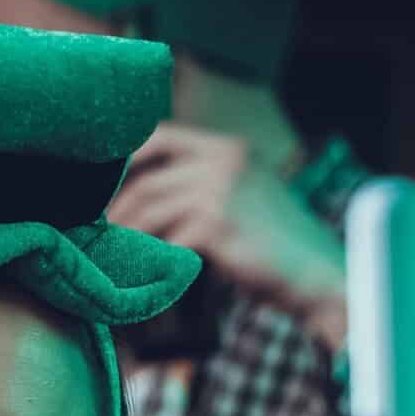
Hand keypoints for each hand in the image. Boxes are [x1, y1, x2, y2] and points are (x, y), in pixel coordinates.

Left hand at [110, 121, 349, 350]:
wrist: (320, 276)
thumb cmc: (279, 247)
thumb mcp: (245, 199)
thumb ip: (204, 188)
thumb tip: (144, 199)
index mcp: (230, 149)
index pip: (159, 138)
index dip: (122, 164)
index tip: (99, 192)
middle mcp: (225, 160)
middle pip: (146, 180)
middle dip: (114, 212)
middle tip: (94, 238)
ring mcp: (221, 190)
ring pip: (148, 211)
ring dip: (123, 240)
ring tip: (108, 260)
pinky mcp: (217, 224)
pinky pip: (163, 242)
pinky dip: (145, 262)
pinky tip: (137, 278)